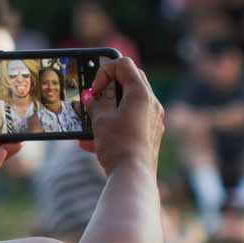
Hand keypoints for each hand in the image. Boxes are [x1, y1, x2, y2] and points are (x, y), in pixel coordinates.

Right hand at [78, 57, 164, 175]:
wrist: (133, 177)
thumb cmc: (118, 146)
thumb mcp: (100, 121)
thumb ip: (94, 104)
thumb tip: (90, 99)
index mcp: (141, 93)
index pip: (123, 64)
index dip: (104, 71)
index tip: (94, 90)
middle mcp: (151, 103)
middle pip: (130, 80)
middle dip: (108, 87)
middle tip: (95, 98)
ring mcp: (153, 119)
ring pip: (129, 102)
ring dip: (109, 108)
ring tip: (91, 121)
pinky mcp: (150, 135)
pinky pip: (132, 121)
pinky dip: (115, 124)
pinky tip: (94, 141)